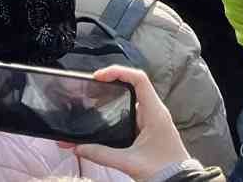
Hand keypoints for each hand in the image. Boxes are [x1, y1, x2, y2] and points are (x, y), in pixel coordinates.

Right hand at [63, 65, 189, 179]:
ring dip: (112, 96)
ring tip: (92, 99)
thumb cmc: (164, 171)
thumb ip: (101, 154)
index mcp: (154, 113)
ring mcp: (151, 120)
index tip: (98, 77)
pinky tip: (103, 117)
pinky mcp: (148, 129)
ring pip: (130, 99)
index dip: (118, 72)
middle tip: (91, 87)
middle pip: (131, 85)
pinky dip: (115, 110)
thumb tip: (77, 147)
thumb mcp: (129, 162)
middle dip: (109, 83)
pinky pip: (130, 112)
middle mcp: (154, 112)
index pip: (139, 79)